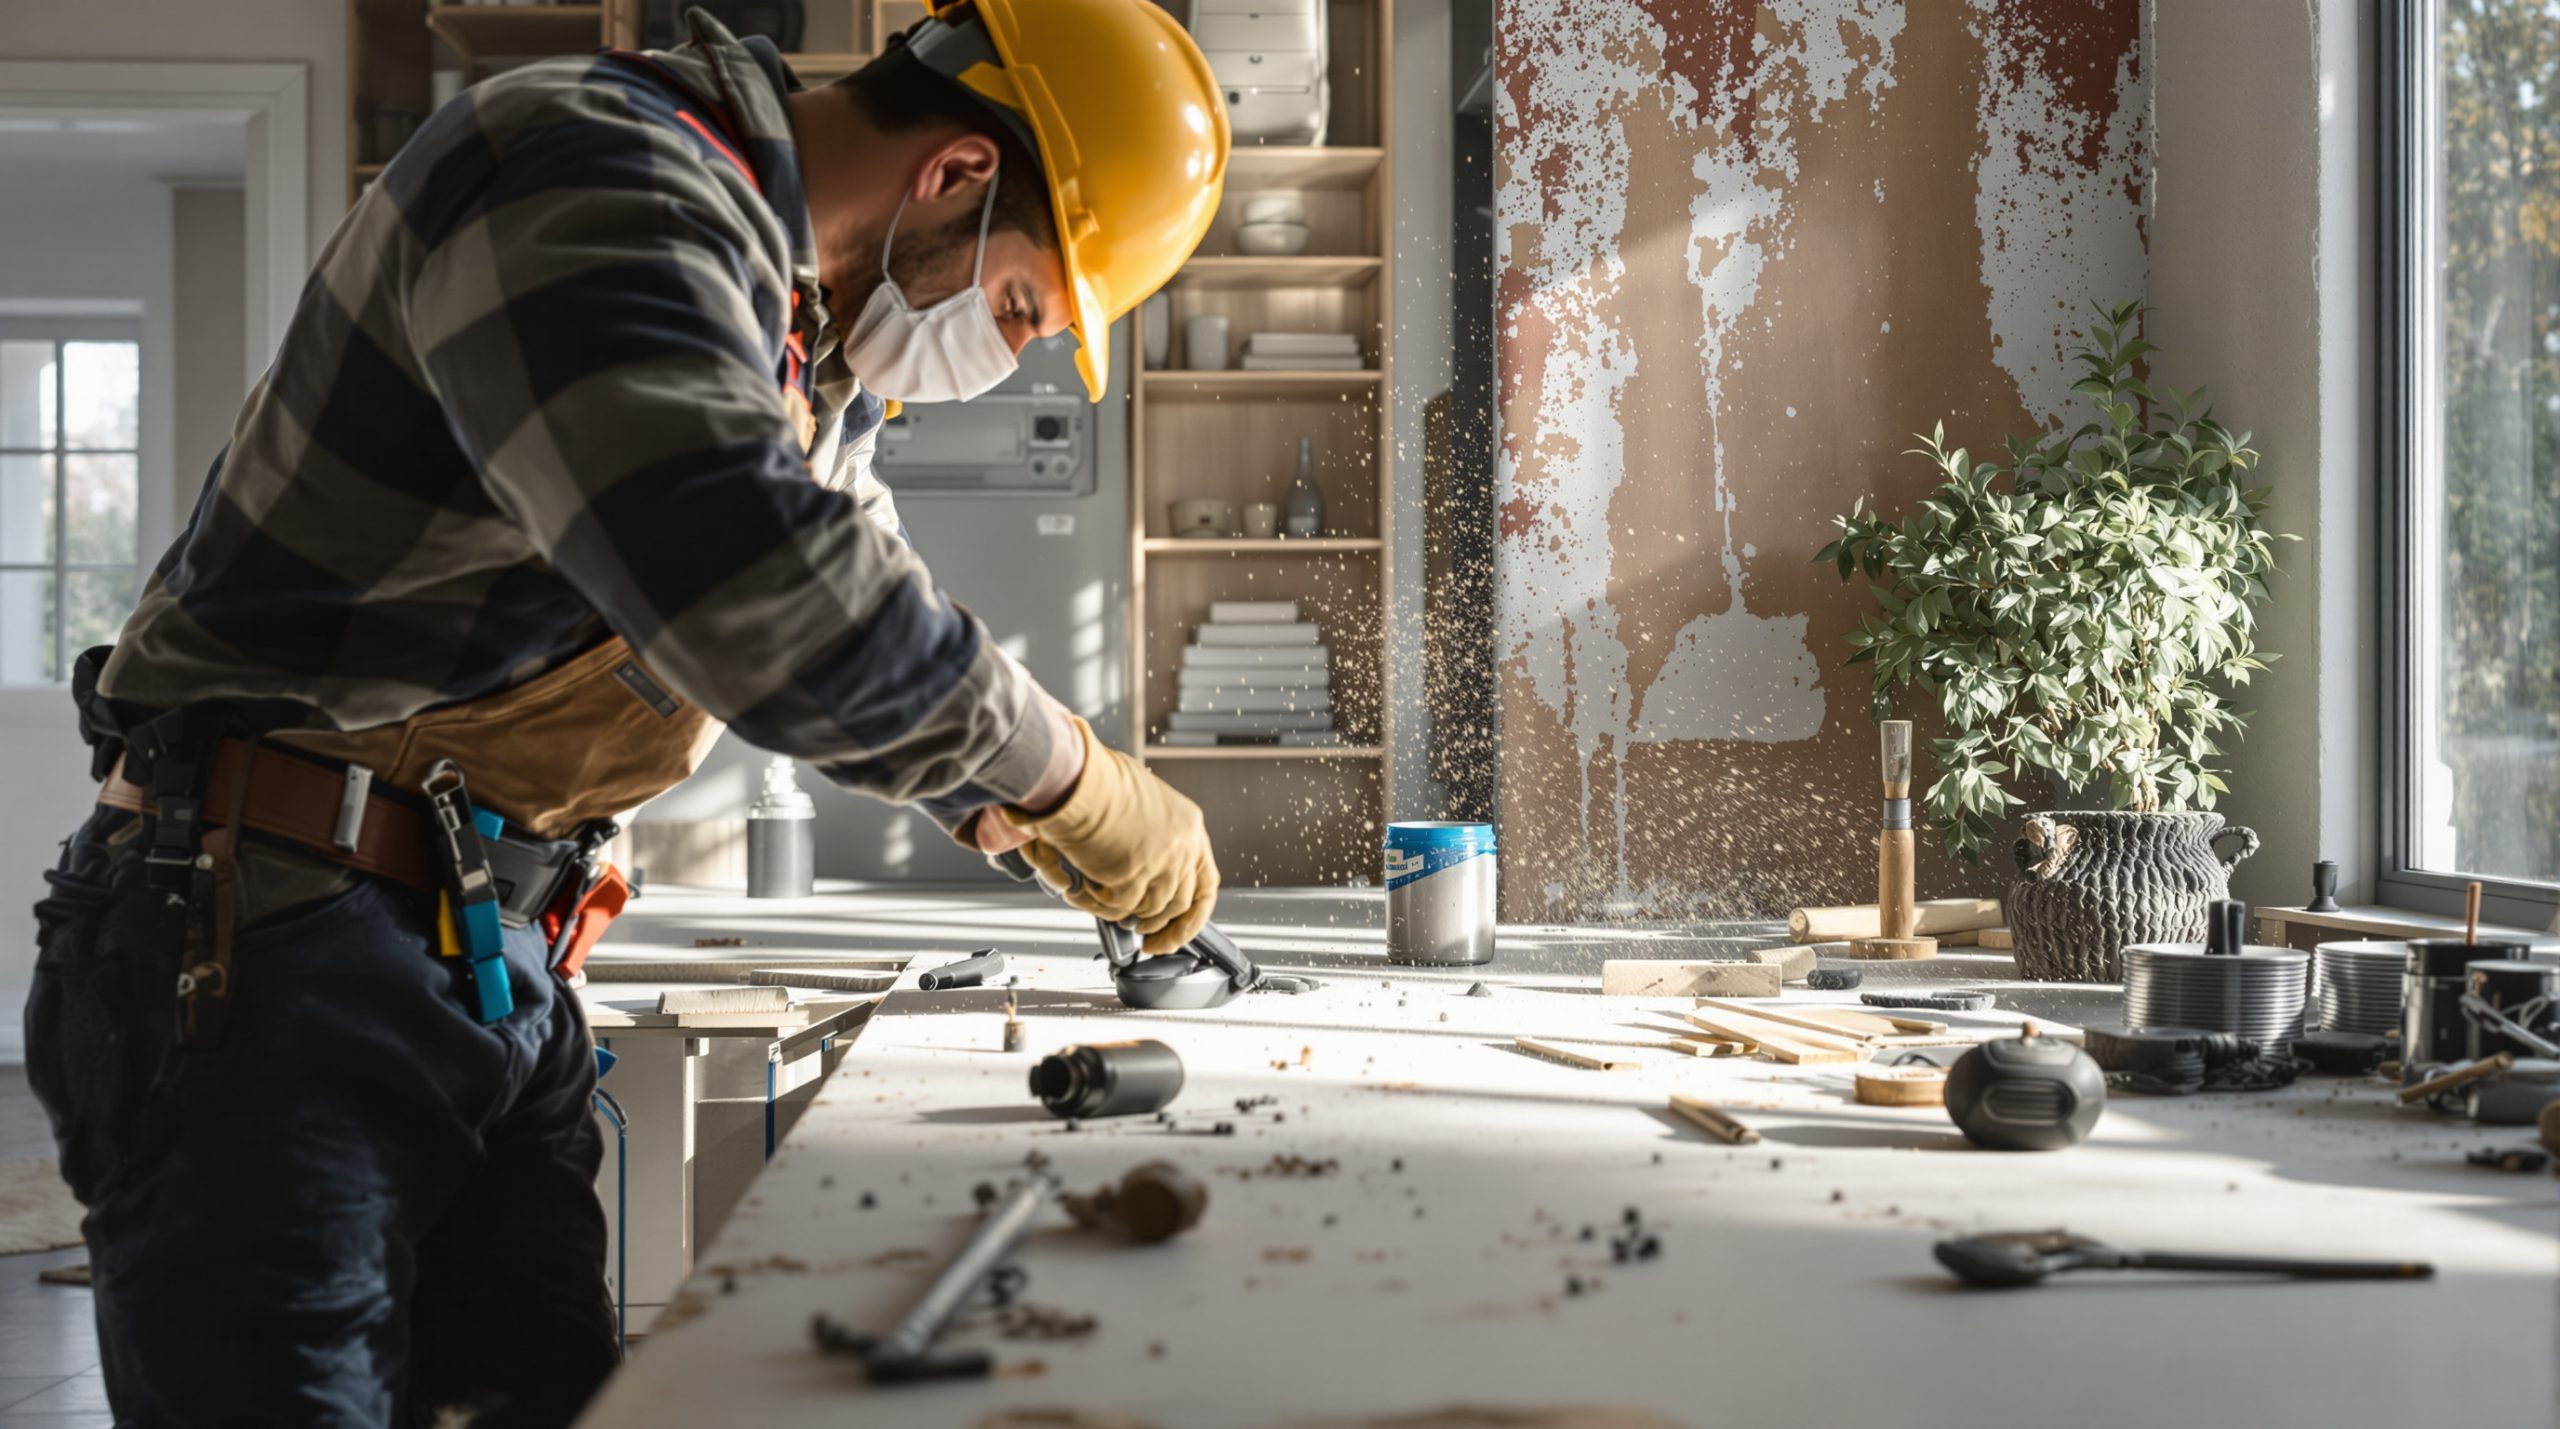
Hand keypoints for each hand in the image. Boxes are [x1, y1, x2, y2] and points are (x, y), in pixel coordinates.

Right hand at [1002, 718, 1218, 952]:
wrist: (1074, 775)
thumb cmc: (1094, 777)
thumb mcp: (1136, 800)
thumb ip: (1142, 836)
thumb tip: (1125, 869)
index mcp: (1188, 825)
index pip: (1205, 882)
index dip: (1193, 915)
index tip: (1178, 932)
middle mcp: (1183, 844)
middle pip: (1182, 904)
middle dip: (1163, 929)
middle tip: (1144, 939)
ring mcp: (1161, 862)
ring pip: (1148, 910)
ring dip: (1122, 914)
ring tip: (1095, 900)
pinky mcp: (1133, 876)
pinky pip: (1118, 908)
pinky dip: (1097, 906)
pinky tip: (1079, 891)